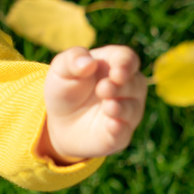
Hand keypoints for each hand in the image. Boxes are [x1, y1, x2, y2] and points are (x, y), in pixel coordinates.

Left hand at [39, 46, 146, 162]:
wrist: (58, 122)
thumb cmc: (64, 88)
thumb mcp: (61, 70)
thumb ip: (72, 60)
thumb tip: (88, 62)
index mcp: (114, 65)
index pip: (128, 59)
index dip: (125, 64)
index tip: (117, 71)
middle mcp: (127, 88)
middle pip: (135, 83)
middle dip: (121, 86)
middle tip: (103, 88)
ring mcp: (125, 112)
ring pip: (133, 108)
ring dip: (122, 107)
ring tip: (108, 106)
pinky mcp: (119, 134)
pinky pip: (124, 132)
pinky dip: (119, 128)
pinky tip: (112, 125)